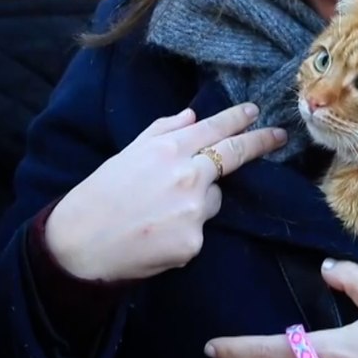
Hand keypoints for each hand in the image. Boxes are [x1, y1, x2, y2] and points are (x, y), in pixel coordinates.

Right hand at [45, 103, 286, 281]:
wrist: (79, 245)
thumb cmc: (98, 196)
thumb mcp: (127, 154)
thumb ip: (162, 132)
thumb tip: (192, 116)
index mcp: (168, 150)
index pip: (214, 128)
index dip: (238, 119)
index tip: (256, 112)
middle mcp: (187, 176)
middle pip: (235, 155)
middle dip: (260, 142)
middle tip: (278, 136)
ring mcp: (194, 210)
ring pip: (215, 199)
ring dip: (201, 201)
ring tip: (161, 211)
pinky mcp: (194, 242)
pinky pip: (200, 230)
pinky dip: (186, 230)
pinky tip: (158, 234)